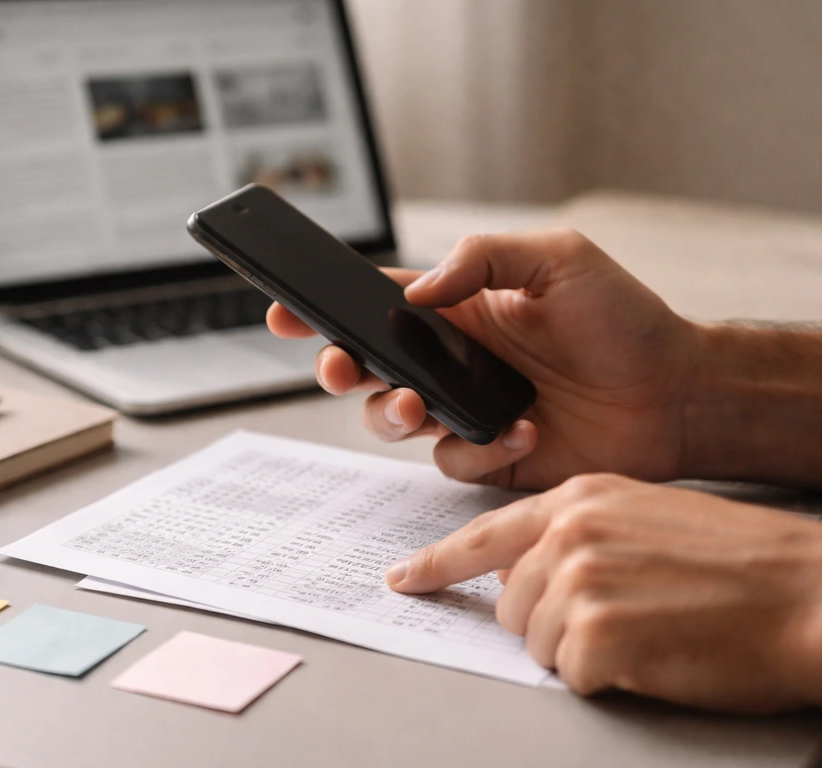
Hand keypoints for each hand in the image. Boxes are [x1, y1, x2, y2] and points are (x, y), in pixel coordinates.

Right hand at [268, 230, 699, 489]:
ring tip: (425, 405)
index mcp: (457, 309)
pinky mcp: (490, 454)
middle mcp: (451, 360)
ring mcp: (467, 409)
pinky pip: (452, 459)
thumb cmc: (624, 320)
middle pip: (367, 368)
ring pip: (393, 420)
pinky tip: (522, 430)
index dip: (323, 308)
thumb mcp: (557, 259)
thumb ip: (482, 257)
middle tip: (345, 367)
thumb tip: (417, 294)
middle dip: (339, 369)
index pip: (374, 304)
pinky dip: (478, 447)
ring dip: (395, 413)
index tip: (283, 308)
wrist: (675, 394)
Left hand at [384, 475, 821, 712]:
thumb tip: (520, 575)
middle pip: (510, 602)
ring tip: (646, 628)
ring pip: (536, 642)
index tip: (404, 579)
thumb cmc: (738, 563)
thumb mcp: (643, 520)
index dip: (438, 563)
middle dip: (551, 621)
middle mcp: (567, 535)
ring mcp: (577, 582)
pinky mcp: (595, 635)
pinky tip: (653, 652)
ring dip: (581, 650)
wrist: (808, 593)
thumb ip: (572, 537)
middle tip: (623, 615)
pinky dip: (607, 678)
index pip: (484, 535)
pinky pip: (571, 675)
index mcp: (578, 499)